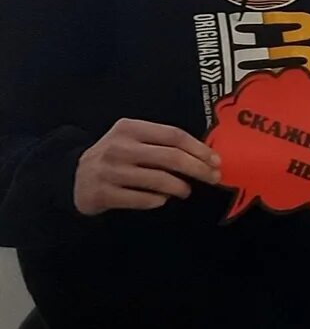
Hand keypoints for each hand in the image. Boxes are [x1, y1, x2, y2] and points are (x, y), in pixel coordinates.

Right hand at [74, 118, 220, 215]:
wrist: (74, 177)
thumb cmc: (115, 158)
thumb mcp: (132, 140)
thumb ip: (162, 143)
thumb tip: (204, 156)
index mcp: (130, 128)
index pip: (174, 135)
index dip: (199, 149)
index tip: (216, 161)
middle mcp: (119, 147)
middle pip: (171, 157)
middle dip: (199, 169)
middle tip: (213, 178)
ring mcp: (110, 171)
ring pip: (160, 180)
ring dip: (180, 187)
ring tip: (185, 190)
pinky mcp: (103, 193)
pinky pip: (144, 199)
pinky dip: (159, 200)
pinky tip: (162, 198)